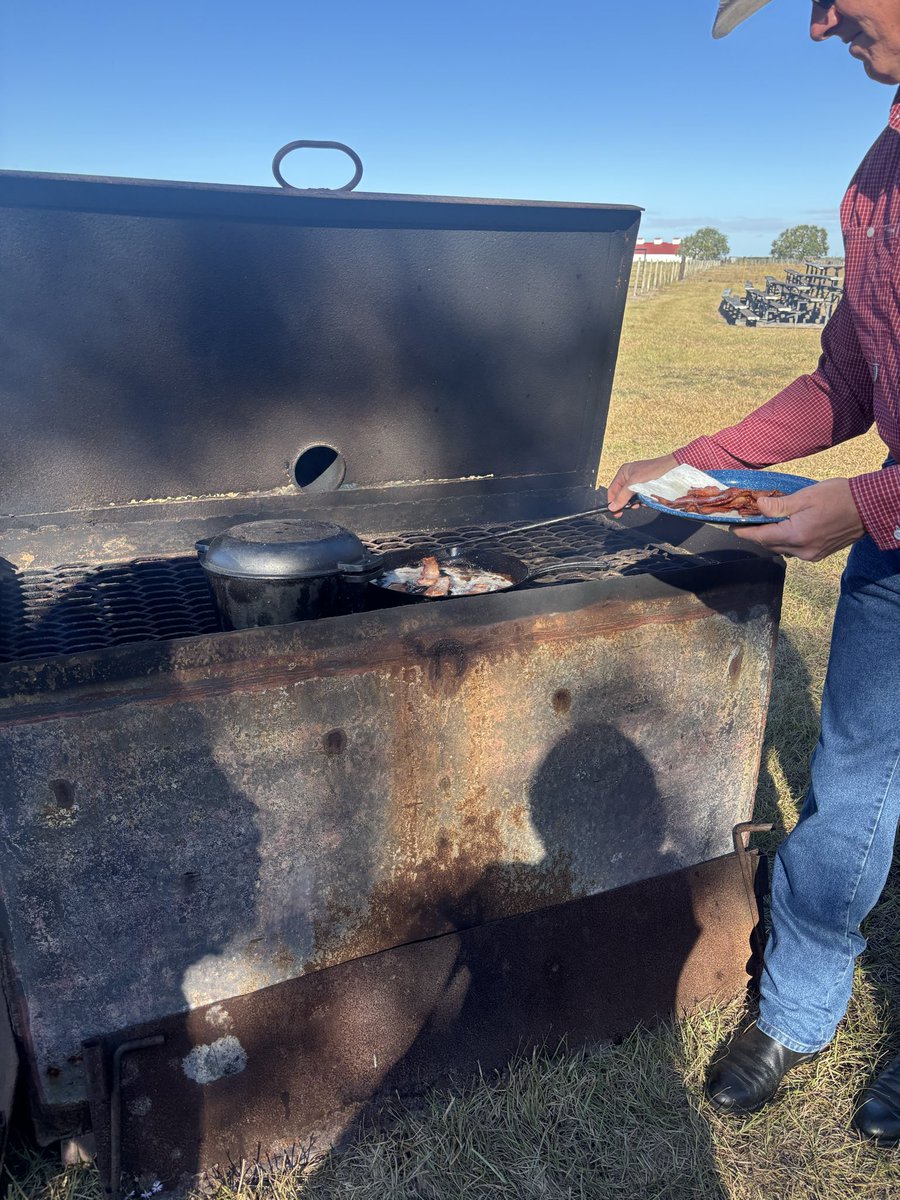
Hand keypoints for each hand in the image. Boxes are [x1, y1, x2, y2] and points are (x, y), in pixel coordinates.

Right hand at [606, 453, 678, 514]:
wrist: (673, 470)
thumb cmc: (654, 471)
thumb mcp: (634, 485)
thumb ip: (622, 496)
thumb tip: (612, 507)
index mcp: (624, 473)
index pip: (612, 490)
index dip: (612, 502)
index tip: (615, 512)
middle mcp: (630, 478)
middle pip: (622, 495)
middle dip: (627, 503)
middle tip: (631, 507)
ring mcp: (639, 483)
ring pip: (633, 498)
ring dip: (637, 503)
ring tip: (642, 502)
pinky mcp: (648, 488)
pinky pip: (642, 498)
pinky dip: (644, 501)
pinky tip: (648, 500)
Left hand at [732, 478, 863, 560]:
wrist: (869, 508)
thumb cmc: (839, 497)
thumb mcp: (805, 496)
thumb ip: (779, 505)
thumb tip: (758, 507)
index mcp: (797, 535)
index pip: (761, 537)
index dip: (744, 532)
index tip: (732, 526)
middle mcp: (802, 550)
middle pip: (769, 545)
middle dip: (756, 534)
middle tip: (747, 521)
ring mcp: (812, 555)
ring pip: (781, 549)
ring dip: (771, 537)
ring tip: (765, 522)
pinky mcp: (819, 554)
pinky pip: (794, 550)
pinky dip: (785, 540)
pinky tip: (785, 528)